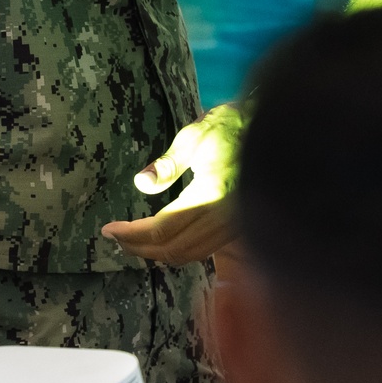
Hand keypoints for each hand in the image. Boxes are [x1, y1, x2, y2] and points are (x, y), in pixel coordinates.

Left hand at [101, 103, 243, 264]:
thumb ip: (168, 164)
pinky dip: (180, 251)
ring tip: (135, 243)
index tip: (109, 230)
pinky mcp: (237, 226)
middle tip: (116, 238)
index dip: (132, 233)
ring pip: (189, 254)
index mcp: (210, 195)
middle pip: (173, 249)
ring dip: (159, 253)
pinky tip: (165, 242)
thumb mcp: (195, 137)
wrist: (272, 130)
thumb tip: (142, 183)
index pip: (163, 228)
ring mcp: (232, 226)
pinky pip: (204, 250)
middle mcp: (223, 218)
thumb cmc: (231, 127)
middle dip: (140, 248)